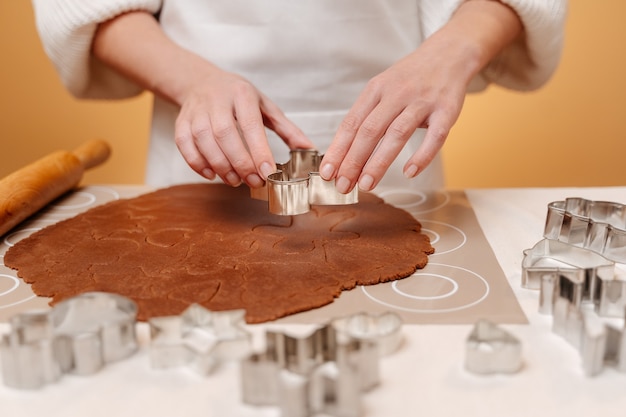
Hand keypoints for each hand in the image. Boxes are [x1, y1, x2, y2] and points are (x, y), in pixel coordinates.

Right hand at [92, 11, 313, 187]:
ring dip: (220, 166)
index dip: (258, 151)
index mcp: (242, 94)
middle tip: (253, 181)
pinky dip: (197, 164)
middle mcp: (217, 100)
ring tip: (235, 181)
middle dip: (240, 162)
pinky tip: (212, 174)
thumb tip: (308, 149)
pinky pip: (185, 145)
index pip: (250, 125)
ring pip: (204, 141)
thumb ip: (286, 129)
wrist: (201, 82)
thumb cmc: (238, 98)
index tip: (268, 172)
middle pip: (225, 134)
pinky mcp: (181, 121)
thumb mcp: (265, 107)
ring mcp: (196, 111)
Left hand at [319, 38, 467, 193]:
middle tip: (343, 185)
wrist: (449, 53)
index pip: (351, 123)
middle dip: (353, 161)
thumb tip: (344, 153)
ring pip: (397, 134)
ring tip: (366, 184)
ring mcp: (422, 102)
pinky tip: (409, 172)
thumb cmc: (412, 77)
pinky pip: (435, 136)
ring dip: (379, 162)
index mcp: (376, 89)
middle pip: (370, 130)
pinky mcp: (447, 110)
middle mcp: (397, 94)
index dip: (338, 149)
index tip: (327, 172)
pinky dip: (422, 155)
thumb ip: (367, 117)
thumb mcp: (382, 87)